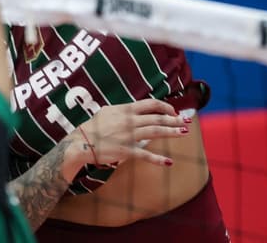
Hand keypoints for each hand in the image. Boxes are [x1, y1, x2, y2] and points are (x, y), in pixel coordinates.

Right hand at [66, 98, 188, 169]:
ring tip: (183, 133)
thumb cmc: (93, 127)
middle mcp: (129, 121)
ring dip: (171, 132)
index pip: (150, 104)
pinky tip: (169, 161)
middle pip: (157, 118)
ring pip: (155, 132)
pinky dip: (158, 159)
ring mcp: (128, 136)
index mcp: (125, 110)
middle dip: (173, 119)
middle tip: (185, 121)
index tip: (173, 111)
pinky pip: (145, 155)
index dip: (164, 107)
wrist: (81, 142)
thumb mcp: (108, 112)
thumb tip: (136, 112)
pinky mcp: (126, 151)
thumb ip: (123, 112)